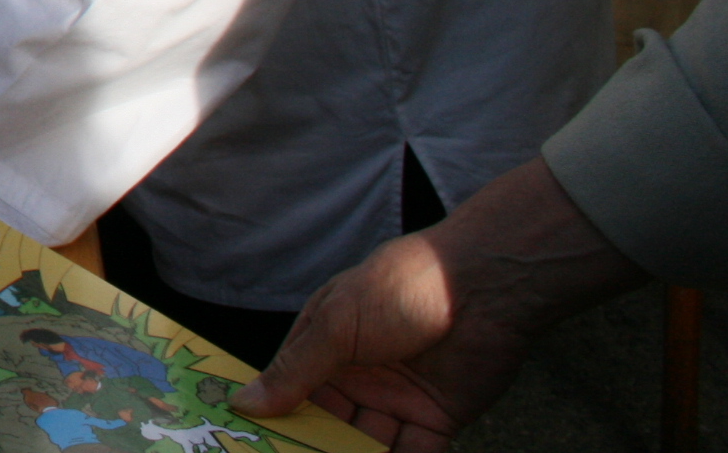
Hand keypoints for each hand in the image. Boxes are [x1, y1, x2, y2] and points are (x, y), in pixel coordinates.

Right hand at [235, 160, 640, 447]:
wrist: (483, 289)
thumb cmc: (400, 288)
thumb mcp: (335, 326)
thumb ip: (294, 371)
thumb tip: (244, 402)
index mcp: (326, 344)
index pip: (292, 390)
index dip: (277, 418)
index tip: (259, 443)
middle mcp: (358, 375)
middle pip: (329, 423)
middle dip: (314, 445)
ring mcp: (396, 399)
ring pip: (367, 443)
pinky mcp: (436, 420)